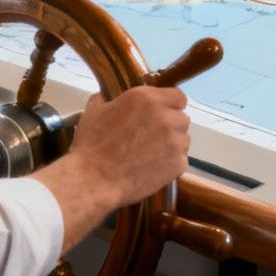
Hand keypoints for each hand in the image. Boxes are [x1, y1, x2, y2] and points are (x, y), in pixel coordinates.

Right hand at [34, 86, 190, 245]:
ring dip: (172, 143)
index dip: (170, 104)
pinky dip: (171, 162)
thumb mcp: (94, 111)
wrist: (94, 179)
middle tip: (152, 135)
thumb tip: (109, 96)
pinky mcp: (178, 163)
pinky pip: (182, 158)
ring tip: (151, 153)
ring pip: (184, 138)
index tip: (162, 112)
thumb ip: (108, 98)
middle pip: (181, 117)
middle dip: (170, 125)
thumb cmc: (92, 146)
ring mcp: (174, 141)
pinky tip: (152, 166)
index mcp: (146, 98)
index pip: (178, 95)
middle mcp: (165, 116)